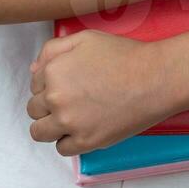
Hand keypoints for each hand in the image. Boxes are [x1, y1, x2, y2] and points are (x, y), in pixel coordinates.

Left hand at [27, 31, 179, 155]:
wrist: (155, 79)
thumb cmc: (123, 55)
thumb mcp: (85, 39)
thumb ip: (53, 50)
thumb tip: (34, 71)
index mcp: (53, 72)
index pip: (34, 85)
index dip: (49, 85)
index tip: (68, 85)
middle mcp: (56, 99)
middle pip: (34, 109)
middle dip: (48, 105)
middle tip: (71, 101)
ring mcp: (70, 123)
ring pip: (40, 132)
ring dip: (51, 126)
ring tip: (70, 119)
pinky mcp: (86, 142)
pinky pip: (61, 149)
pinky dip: (68, 141)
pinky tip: (82, 129)